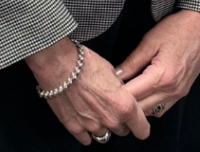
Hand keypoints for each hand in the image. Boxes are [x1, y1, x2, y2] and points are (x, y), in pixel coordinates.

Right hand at [26, 38, 148, 144]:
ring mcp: (93, 126)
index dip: (139, 125)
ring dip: (100, 124)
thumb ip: (118, 89)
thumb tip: (119, 93)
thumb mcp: (110, 70)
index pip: (142, 130)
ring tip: (90, 108)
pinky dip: (84, 131)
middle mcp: (111, 120)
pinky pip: (85, 138)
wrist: (57, 62)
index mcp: (125, 106)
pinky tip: (80, 117)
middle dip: (116, 120)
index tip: (135, 121)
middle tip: (106, 105)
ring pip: (104, 134)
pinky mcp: (74, 127)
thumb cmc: (83, 62)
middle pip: (122, 130)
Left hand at [118, 10, 199, 118]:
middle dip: (125, 103)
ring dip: (138, 107)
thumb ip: (132, 61)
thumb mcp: (149, 42)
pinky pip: (163, 107)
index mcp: (162, 77)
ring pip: (153, 111)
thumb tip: (116, 74)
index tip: (103, 89)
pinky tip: (140, 95)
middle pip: (143, 108)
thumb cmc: (176, 30)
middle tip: (109, 94)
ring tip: (122, 95)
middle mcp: (172, 90)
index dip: (116, 93)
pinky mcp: (183, 91)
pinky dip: (150, 105)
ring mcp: (179, 93)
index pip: (134, 94)